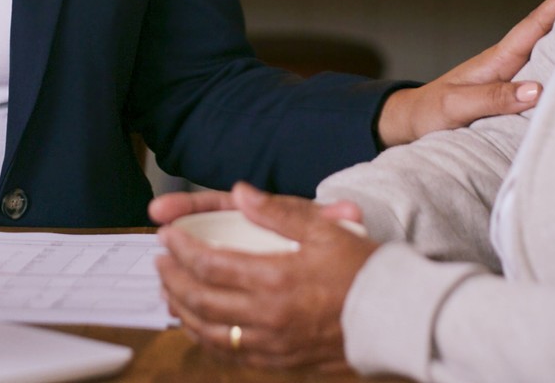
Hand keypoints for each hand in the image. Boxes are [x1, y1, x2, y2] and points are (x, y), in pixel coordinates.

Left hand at [155, 183, 376, 370]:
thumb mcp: (323, 231)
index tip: (166, 237)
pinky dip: (207, 338)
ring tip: (170, 293)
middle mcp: (266, 316)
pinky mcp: (280, 362)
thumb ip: (277, 213)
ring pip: (209, 332)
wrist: (395, 319)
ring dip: (182, 311)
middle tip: (159, 263)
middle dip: (172, 279)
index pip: (207, 264)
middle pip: (199, 300)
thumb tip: (240, 193)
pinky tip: (200, 326)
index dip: (180, 249)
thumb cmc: (363, 271)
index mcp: (273, 279)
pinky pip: (232, 354)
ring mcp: (271, 344)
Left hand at [374, 0, 554, 145]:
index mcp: (497, 60)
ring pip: (549, 53)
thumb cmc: (429, 112)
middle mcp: (508, 64)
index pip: (533, 27)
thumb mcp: (457, 106)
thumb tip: (537, 91)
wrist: (410, 123)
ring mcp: (510, 78)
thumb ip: (493, 98)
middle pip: (548, 34)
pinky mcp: (511, 95)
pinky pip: (544, 76)